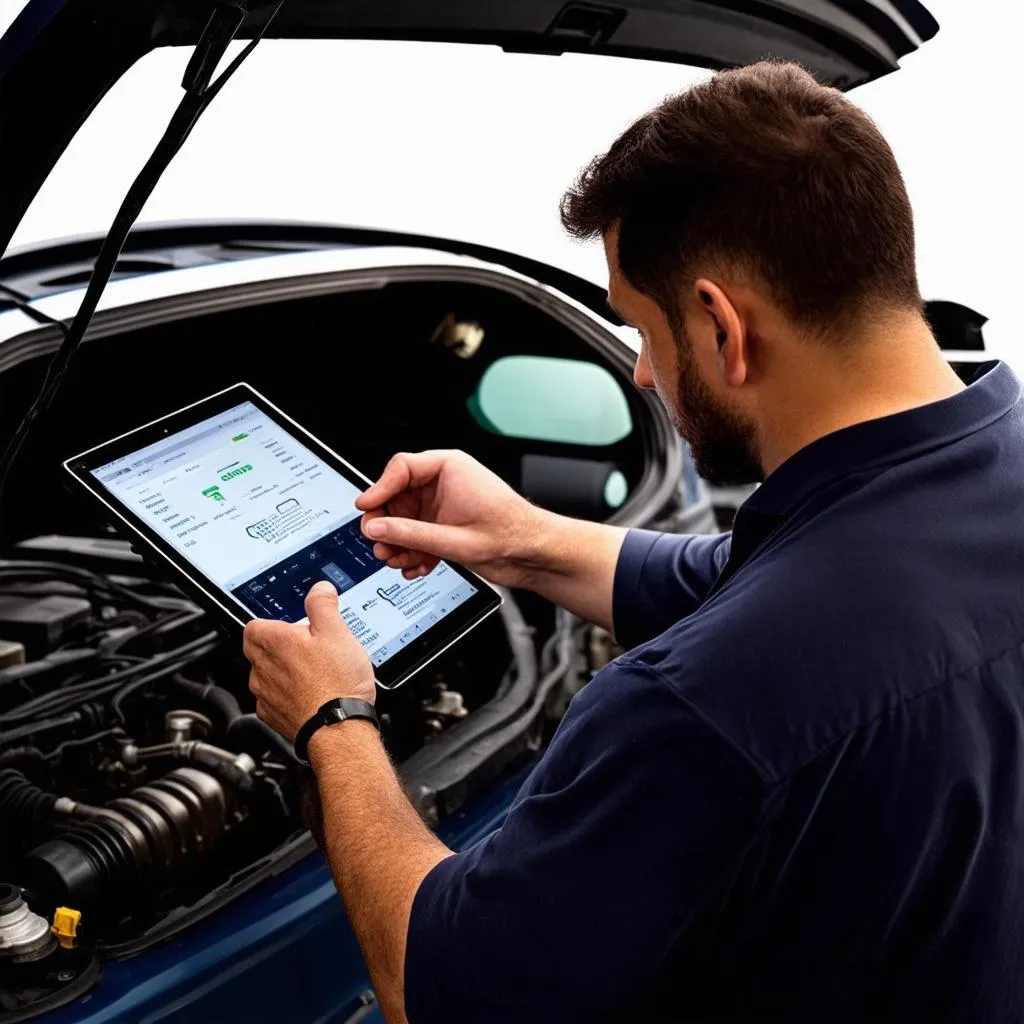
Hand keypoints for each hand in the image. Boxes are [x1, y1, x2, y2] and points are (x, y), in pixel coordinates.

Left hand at [243, 580, 374, 741]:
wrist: (338, 728)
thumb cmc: (337, 683)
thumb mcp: (337, 631)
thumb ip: (323, 605)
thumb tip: (319, 590)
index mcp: (274, 641)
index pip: (253, 625)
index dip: (272, 623)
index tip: (292, 627)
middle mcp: (262, 667)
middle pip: (257, 649)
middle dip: (276, 647)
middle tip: (305, 648)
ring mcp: (265, 694)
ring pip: (263, 675)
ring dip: (281, 672)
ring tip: (312, 672)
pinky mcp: (272, 716)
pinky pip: (271, 700)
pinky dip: (286, 696)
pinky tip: (309, 695)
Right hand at [356, 450, 544, 587]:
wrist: (534, 553)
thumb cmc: (511, 533)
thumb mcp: (454, 538)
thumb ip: (411, 534)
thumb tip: (377, 528)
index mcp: (450, 467)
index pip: (401, 469)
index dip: (379, 489)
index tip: (365, 508)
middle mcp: (444, 483)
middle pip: (397, 497)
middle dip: (386, 525)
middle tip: (378, 544)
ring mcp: (443, 506)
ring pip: (404, 520)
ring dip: (398, 543)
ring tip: (397, 561)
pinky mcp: (445, 526)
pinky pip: (417, 535)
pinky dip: (413, 552)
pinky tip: (415, 567)